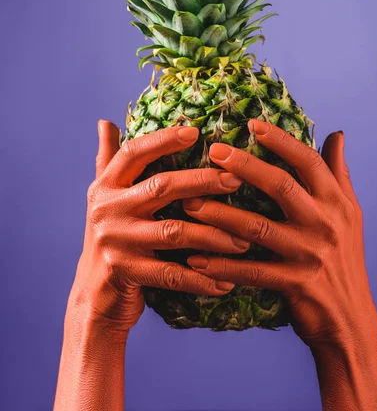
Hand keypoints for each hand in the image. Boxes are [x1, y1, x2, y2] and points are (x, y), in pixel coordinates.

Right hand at [68, 120, 248, 331]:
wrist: (93, 296)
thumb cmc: (110, 237)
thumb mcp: (104, 196)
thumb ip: (107, 159)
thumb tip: (105, 120)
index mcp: (105, 187)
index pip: (134, 153)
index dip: (163, 140)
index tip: (195, 131)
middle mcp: (107, 210)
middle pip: (161, 187)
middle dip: (202, 181)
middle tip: (236, 180)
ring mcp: (116, 242)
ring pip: (174, 232)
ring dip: (214, 235)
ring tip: (244, 238)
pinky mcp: (127, 273)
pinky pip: (173, 275)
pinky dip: (202, 279)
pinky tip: (227, 281)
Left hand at [183, 119, 372, 348]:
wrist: (350, 317)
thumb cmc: (346, 258)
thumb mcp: (350, 212)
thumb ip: (339, 172)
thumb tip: (337, 134)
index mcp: (336, 202)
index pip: (308, 161)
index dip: (281, 140)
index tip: (253, 124)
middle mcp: (325, 223)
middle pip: (280, 185)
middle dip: (245, 165)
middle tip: (214, 152)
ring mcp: (309, 254)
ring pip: (258, 227)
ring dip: (220, 215)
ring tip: (189, 203)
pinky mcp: (294, 284)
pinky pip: (251, 271)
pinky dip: (222, 265)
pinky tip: (196, 259)